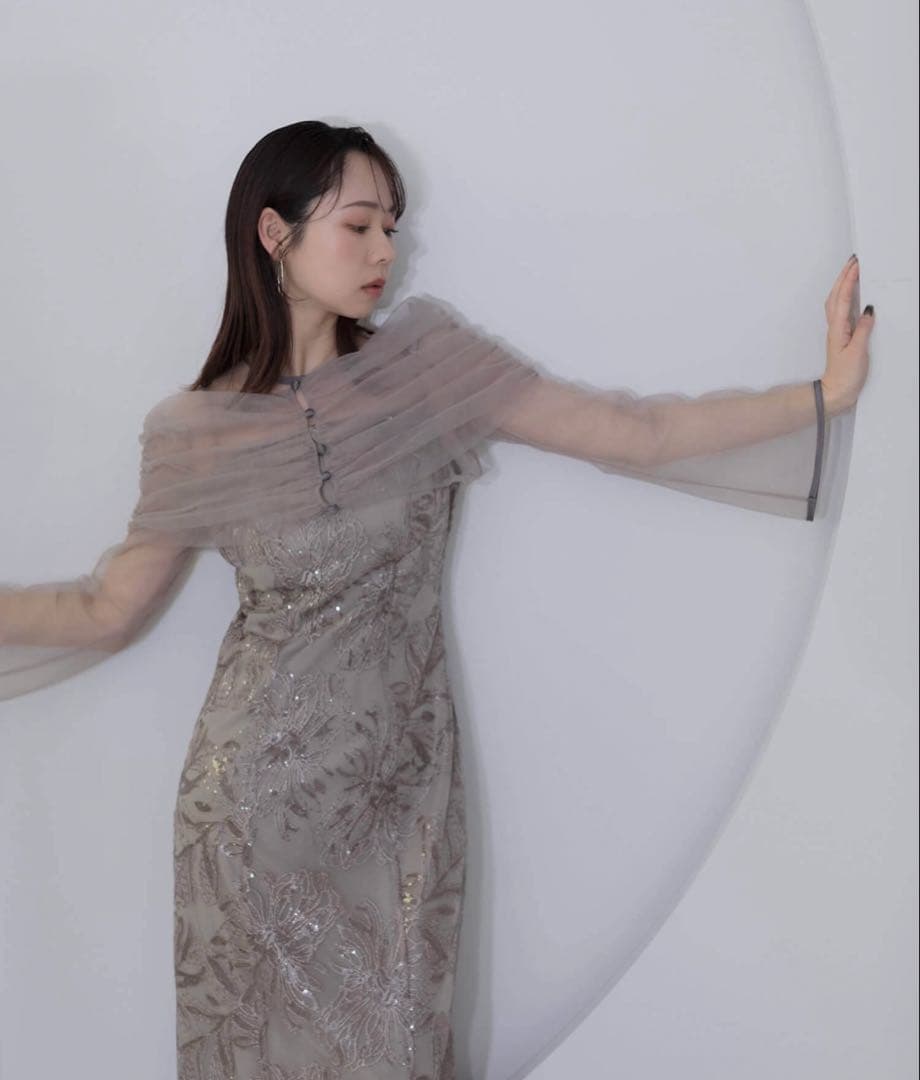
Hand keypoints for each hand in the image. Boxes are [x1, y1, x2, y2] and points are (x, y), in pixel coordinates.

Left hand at [822, 254, 873, 412]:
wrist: (835, 393)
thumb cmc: (845, 376)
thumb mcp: (857, 353)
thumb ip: (863, 331)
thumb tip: (868, 310)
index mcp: (838, 328)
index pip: (843, 298)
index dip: (849, 280)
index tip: (856, 264)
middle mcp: (835, 327)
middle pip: (836, 296)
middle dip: (843, 277)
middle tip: (853, 262)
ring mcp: (837, 331)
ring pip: (836, 302)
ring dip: (842, 285)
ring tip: (852, 272)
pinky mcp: (842, 337)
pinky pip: (842, 311)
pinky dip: (845, 298)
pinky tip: (852, 297)